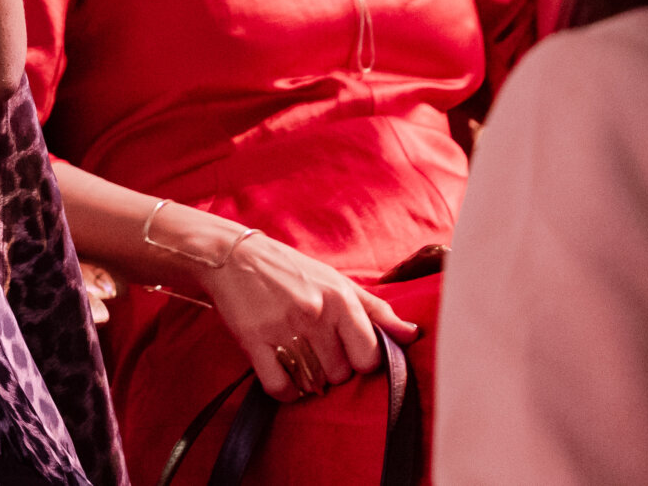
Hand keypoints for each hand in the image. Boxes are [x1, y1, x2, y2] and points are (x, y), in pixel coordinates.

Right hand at [200, 233, 417, 401]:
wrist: (233, 255)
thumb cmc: (291, 270)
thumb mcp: (337, 281)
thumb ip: (377, 310)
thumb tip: (414, 334)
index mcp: (340, 298)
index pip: (370, 355)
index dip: (361, 361)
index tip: (347, 352)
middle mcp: (315, 313)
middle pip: (340, 373)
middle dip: (332, 369)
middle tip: (316, 352)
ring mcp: (283, 328)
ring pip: (312, 382)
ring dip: (309, 380)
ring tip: (300, 361)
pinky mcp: (254, 340)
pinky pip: (280, 386)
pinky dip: (285, 391)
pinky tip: (283, 377)